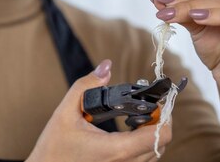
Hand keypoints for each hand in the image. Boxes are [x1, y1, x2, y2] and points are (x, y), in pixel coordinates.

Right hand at [26, 59, 171, 161]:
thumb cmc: (53, 148)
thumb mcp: (65, 112)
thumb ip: (86, 86)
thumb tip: (106, 67)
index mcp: (116, 149)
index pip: (160, 136)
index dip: (166, 116)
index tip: (158, 101)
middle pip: (161, 144)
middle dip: (160, 122)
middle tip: (149, 106)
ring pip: (153, 155)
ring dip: (153, 135)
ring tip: (139, 118)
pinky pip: (141, 161)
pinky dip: (143, 146)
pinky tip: (129, 133)